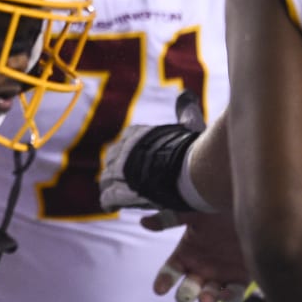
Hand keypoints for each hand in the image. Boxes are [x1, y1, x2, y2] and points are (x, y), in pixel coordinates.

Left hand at [100, 91, 205, 211]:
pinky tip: (112, 206)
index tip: (136, 163)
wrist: (189, 173)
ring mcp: (120, 172)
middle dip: (116, 170)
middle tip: (122, 182)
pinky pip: (108, 198)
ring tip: (117, 196)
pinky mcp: (119, 192)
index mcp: (137, 134)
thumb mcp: (191, 127)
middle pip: (112, 160)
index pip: (126, 142)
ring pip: (107, 179)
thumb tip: (186, 95)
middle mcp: (124, 151)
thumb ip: (187, 112)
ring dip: (111, 187)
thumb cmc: (193, 152)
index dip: (128, 155)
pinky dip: (109, 202)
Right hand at [141, 209, 248, 301]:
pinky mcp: (240, 278)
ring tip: (205, 299)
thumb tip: (144, 222)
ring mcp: (220, 274)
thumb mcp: (192, 212)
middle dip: (186, 295)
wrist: (249, 206)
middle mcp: (201, 267)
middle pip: (189, 288)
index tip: (159, 289)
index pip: (170, 272)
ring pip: (210, 294)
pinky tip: (226, 293)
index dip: (164, 280)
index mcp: (186, 253)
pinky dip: (229, 297)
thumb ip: (169, 219)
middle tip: (185, 296)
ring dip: (207, 299)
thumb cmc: (217, 207)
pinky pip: (233, 294)